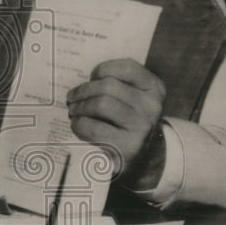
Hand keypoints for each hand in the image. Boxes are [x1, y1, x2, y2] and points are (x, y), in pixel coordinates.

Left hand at [65, 59, 165, 176]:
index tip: (92, 78)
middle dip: (83, 90)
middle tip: (71, 98)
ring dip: (80, 106)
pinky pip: (94, 128)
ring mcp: (141, 127)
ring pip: (101, 104)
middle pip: (108, 86)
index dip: (103, 69)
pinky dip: (79, 124)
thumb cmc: (128, 120)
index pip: (127, 67)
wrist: (142, 157)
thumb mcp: (132, 98)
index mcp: (154, 88)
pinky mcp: (127, 147)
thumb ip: (116, 83)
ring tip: (73, 111)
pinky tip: (77, 125)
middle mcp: (151, 106)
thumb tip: (85, 82)